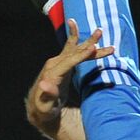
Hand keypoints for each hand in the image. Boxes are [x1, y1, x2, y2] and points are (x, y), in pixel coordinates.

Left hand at [26, 20, 113, 134]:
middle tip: (99, 32)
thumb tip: (44, 84)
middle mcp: (55, 64)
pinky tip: (91, 39)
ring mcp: (59, 62)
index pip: (69, 61)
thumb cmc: (44, 108)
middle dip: (88, 43)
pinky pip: (73, 50)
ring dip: (89, 41)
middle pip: (73, 51)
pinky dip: (83, 45)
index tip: (94, 48)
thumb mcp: (44, 105)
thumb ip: (47, 95)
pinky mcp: (63, 64)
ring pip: (76, 49)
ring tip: (100, 31)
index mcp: (52, 73)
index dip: (81, 55)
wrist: (39, 106)